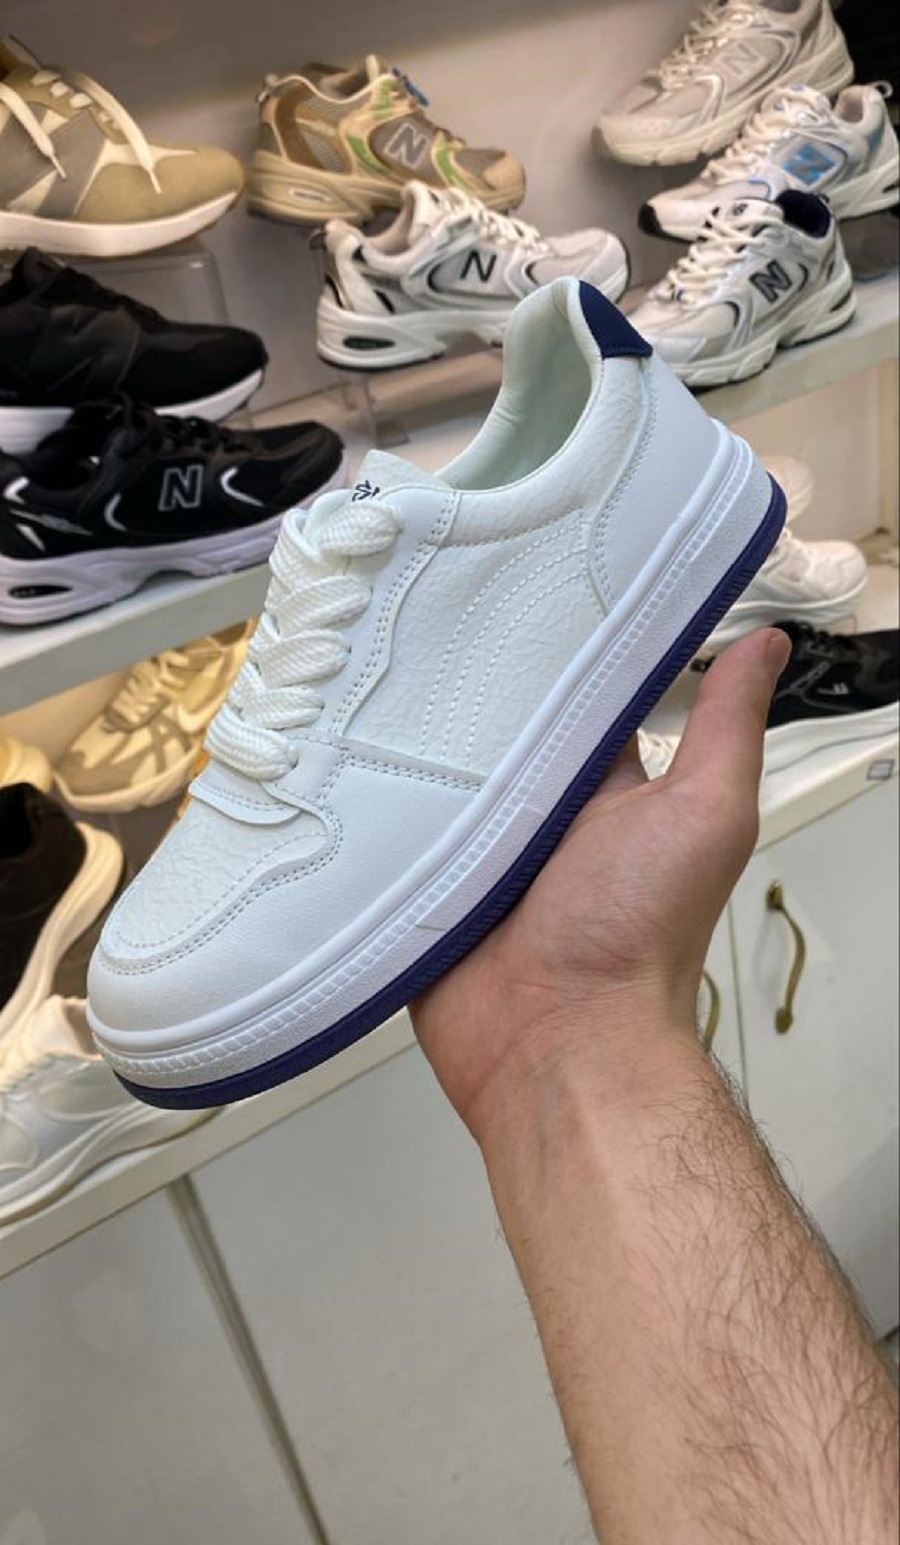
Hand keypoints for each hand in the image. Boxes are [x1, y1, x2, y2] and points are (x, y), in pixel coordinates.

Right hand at [412, 627, 790, 1137]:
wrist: (558, 1042)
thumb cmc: (639, 939)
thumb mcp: (702, 813)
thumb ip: (727, 730)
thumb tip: (766, 649)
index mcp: (606, 792)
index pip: (579, 699)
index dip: (563, 648)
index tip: (535, 583)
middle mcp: (542, 817)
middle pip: (498, 731)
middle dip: (469, 688)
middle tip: (430, 623)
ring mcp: (478, 853)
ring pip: (437, 776)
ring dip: (414, 746)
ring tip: (370, 675)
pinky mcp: (425, 887)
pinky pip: (391, 834)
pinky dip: (373, 807)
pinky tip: (341, 758)